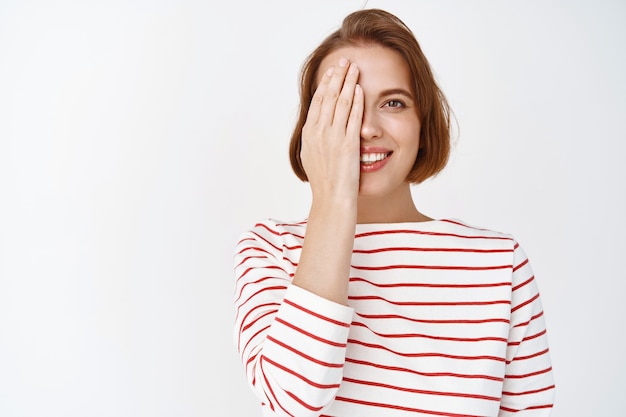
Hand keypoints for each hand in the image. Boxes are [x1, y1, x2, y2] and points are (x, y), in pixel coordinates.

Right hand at [300, 57, 362, 202]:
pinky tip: (360, 89)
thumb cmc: (325, 184)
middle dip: (337, 76)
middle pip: (328, 96)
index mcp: (309, 135)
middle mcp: (318, 133)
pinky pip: (352, 117)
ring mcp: (333, 138)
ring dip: (348, 82)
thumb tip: (317, 127)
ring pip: (340, 102)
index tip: (332, 71)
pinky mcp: (348, 145)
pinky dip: (356, 101)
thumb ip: (316, 140)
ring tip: (354, 67)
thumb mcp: (312, 157)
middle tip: (344, 60)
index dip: (325, 84)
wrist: (331, 200)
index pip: (317, 102)